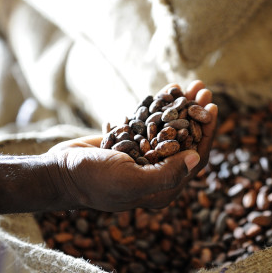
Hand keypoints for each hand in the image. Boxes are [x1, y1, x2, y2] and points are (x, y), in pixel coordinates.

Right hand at [46, 81, 217, 211]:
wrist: (59, 173)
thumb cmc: (93, 181)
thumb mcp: (131, 180)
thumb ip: (165, 174)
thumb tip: (195, 157)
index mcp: (163, 187)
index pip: (194, 158)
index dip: (206, 132)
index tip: (212, 108)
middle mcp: (157, 172)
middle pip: (186, 140)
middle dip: (197, 114)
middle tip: (204, 89)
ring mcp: (144, 156)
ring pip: (171, 128)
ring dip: (182, 106)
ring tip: (192, 84)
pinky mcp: (131, 142)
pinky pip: (152, 122)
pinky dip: (161, 106)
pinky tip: (169, 89)